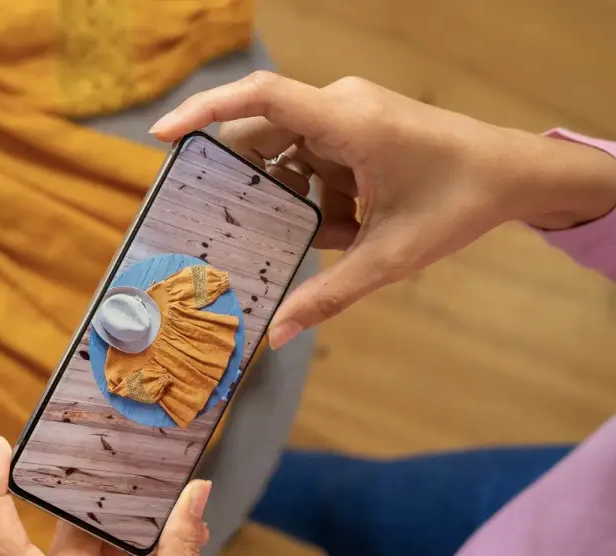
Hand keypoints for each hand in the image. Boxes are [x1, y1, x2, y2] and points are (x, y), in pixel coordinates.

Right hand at [150, 73, 615, 347]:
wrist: (515, 175)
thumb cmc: (459, 205)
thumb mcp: (389, 258)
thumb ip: (327, 296)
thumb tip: (274, 336)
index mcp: (348, 122)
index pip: (260, 98)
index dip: (204, 110)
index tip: (162, 136)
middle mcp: (340, 106)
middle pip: (264, 137)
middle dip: (252, 184)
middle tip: (230, 223)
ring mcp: (347, 113)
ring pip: (288, 153)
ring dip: (297, 197)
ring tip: (333, 233)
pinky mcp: (354, 125)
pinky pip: (312, 158)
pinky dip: (319, 195)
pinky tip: (350, 225)